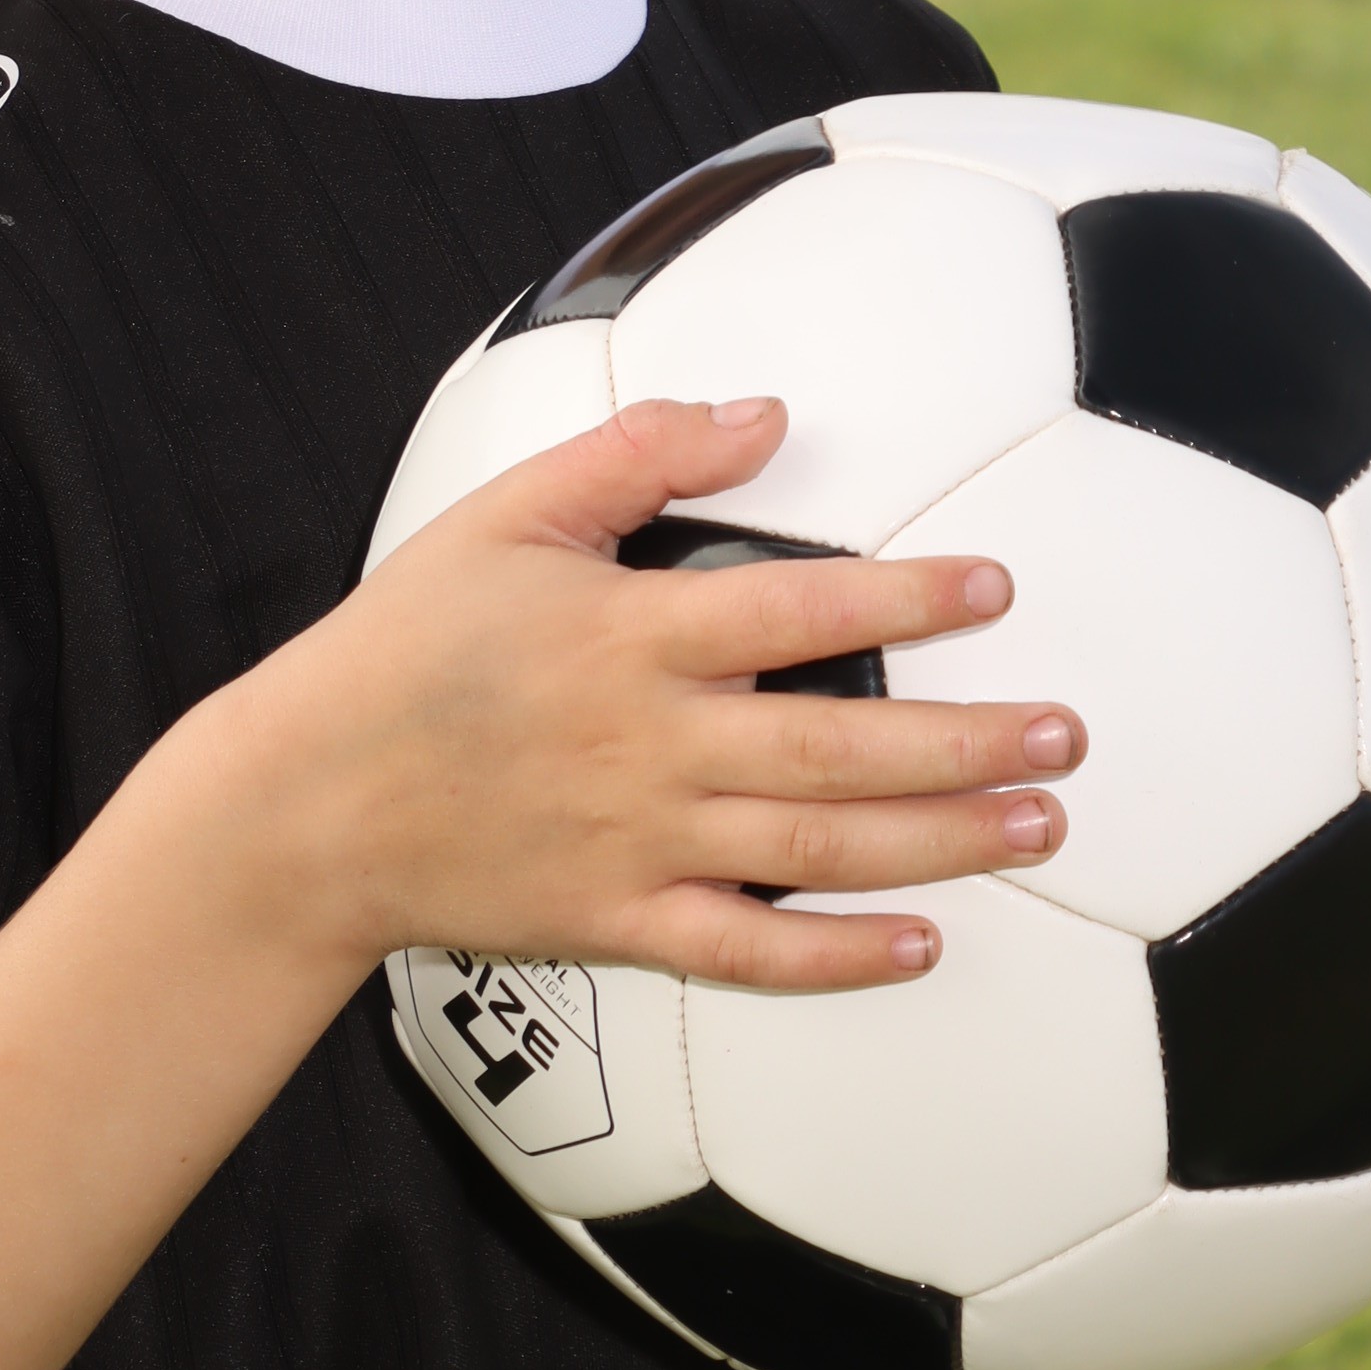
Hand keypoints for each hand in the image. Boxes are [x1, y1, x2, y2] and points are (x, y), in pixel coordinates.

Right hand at [253, 396, 1082, 996]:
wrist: (303, 803)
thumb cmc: (404, 648)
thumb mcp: (505, 516)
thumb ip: (638, 456)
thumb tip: (766, 412)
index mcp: (630, 634)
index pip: (798, 607)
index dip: (905, 595)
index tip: (993, 588)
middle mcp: (651, 743)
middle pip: (841, 742)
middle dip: (969, 740)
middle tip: (1067, 735)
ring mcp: (640, 843)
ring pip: (820, 847)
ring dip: (942, 840)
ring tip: (1039, 827)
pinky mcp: (617, 924)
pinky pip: (747, 951)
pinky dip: (838, 957)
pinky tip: (921, 946)